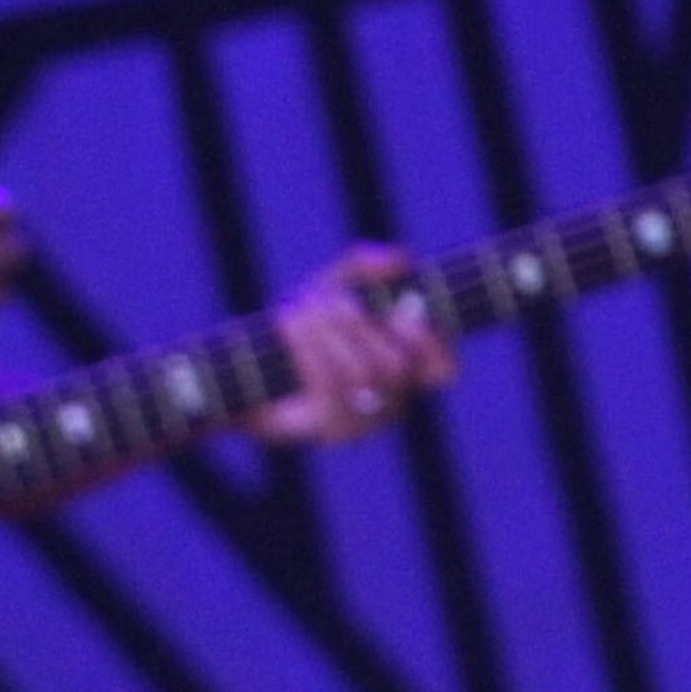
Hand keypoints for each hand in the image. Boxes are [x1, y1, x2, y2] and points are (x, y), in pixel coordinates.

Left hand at [248, 245, 457, 446]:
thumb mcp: (331, 286)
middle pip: (396, 363)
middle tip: (330, 302)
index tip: (406, 313)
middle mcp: (393, 399)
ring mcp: (367, 422)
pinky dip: (309, 348)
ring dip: (329, 332)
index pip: (444, 369)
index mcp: (406, 368)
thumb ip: (365, 266)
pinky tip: (290, 324)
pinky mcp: (333, 431)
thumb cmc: (301, 325)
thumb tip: (401, 260)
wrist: (246, 370)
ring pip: (363, 374)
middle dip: (360, 325)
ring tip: (301, 310)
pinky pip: (330, 387)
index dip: (434, 344)